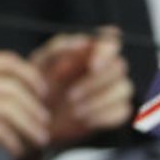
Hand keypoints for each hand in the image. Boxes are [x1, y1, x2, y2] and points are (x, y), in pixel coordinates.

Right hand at [0, 51, 51, 159]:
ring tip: (37, 139)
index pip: (8, 62)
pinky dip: (13, 141)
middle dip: (35, 109)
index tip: (42, 92)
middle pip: (14, 89)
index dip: (32, 77)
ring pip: (11, 109)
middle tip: (43, 124)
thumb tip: (16, 90)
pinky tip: (16, 148)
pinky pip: (0, 130)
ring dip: (30, 126)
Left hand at [32, 28, 132, 145]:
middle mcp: (103, 67)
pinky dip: (104, 115)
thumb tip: (84, 40)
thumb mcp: (39, 64)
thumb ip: (59, 48)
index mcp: (86, 51)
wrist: (35, 119)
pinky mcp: (114, 111)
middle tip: (70, 96)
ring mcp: (111, 89)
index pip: (110, 42)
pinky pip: (124, 110)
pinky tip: (84, 119)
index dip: (106, 52)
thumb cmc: (36, 85)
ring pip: (124, 88)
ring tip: (74, 110)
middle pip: (119, 66)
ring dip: (99, 100)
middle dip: (94, 83)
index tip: (93, 65)